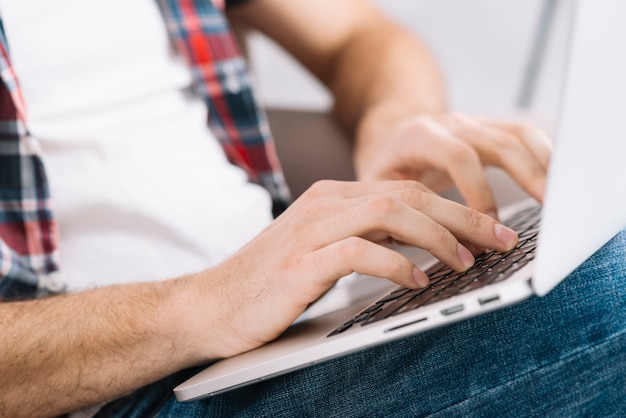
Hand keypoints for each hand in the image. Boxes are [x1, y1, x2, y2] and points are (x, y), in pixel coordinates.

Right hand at [185, 180, 517, 359]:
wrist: (211, 305)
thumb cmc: (270, 284)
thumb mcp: (323, 252)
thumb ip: (365, 239)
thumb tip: (420, 246)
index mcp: (332, 199)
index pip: (406, 191)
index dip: (455, 208)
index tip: (491, 228)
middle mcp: (323, 205)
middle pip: (406, 195)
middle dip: (461, 216)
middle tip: (499, 238)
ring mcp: (310, 231)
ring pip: (389, 213)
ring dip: (436, 237)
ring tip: (465, 261)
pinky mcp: (299, 263)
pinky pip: (359, 252)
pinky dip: (396, 264)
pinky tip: (417, 281)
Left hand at [354, 112, 551, 216]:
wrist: (389, 133)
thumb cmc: (383, 166)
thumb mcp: (376, 188)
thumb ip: (400, 213)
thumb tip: (430, 253)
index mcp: (419, 137)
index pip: (457, 156)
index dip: (477, 190)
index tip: (489, 225)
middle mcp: (451, 125)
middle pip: (498, 141)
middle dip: (527, 174)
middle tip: (547, 207)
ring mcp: (473, 124)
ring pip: (517, 134)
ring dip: (544, 164)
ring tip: (561, 197)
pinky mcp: (489, 130)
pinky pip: (523, 136)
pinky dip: (544, 155)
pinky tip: (555, 180)